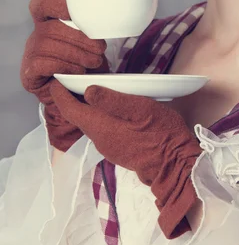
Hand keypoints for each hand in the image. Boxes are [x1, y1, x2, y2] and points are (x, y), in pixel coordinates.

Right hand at [20, 0, 107, 151]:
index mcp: (48, 22)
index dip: (56, 4)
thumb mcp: (88, 43)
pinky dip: (64, 66)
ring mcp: (31, 53)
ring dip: (76, 54)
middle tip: (100, 49)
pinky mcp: (29, 72)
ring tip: (94, 61)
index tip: (71, 12)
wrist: (72, 94)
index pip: (43, 4)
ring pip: (48, 45)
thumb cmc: (82, 63)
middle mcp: (37, 35)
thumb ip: (91, 30)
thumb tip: (111, 20)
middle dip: (79, 38)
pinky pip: (43, 64)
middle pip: (52, 28)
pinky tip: (78, 71)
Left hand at [50, 80, 202, 238]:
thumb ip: (113, 100)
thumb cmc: (160, 133)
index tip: (57, 79)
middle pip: (78, 116)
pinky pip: (102, 129)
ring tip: (92, 88)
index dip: (60, 94)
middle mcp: (99, 138)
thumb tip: (87, 91)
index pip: (69, 109)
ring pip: (90, 123)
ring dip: (86, 108)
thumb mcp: (140, 109)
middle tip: (75, 79)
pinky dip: (99, 116)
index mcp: (100, 126)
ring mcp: (109, 147)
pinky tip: (111, 108)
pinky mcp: (119, 150)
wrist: (175, 166)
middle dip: (71, 99)